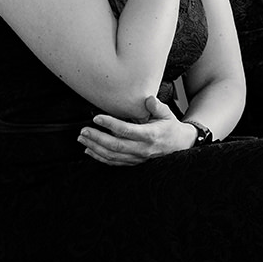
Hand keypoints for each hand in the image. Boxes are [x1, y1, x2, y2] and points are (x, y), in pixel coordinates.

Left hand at [78, 96, 194, 165]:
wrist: (180, 145)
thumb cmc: (171, 128)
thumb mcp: (167, 114)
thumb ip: (156, 106)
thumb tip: (148, 99)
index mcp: (150, 135)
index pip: (126, 130)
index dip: (110, 124)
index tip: (97, 118)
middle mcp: (142, 148)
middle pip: (115, 145)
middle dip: (97, 138)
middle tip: (84, 130)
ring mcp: (137, 158)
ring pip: (112, 156)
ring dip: (95, 148)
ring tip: (83, 139)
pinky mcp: (133, 162)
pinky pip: (114, 162)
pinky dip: (99, 157)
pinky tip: (89, 150)